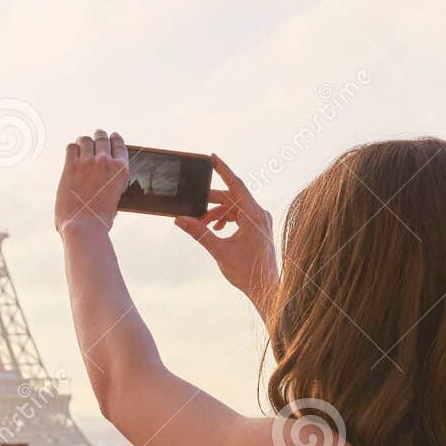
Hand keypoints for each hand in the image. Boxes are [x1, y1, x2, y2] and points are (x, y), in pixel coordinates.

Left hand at [56, 129, 130, 234]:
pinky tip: (72, 154)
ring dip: (84, 142)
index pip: (119, 145)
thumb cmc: (99, 220)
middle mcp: (106, 162)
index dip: (114, 138)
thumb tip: (105, 185)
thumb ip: (111, 186)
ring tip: (82, 144)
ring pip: (85, 140)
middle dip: (99, 136)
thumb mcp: (115, 199)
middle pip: (102, 138)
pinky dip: (72, 149)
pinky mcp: (71, 166)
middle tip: (95, 137)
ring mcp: (88, 162)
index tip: (111, 136)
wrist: (84, 226)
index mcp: (121, 170)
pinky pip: (71, 147)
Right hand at [175, 153, 278, 310]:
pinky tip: (215, 228)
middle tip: (192, 205)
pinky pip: (240, 215)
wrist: (266, 288)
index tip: (212, 157)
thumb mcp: (219, 251)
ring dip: (217, 213)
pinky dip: (225, 219)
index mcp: (254, 216)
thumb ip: (199, 233)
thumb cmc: (248, 272)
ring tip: (201, 223)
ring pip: (234, 207)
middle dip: (211, 201)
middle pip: (232, 197)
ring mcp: (261, 221)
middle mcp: (260, 214)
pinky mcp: (259, 227)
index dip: (223, 170)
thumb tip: (180, 220)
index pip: (236, 185)